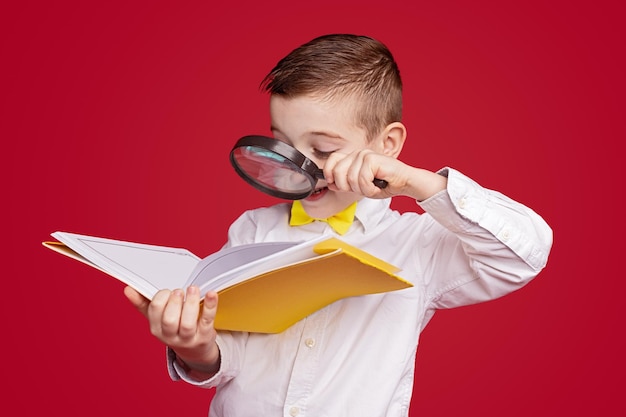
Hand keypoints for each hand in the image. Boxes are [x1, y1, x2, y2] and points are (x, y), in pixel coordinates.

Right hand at [124, 286, 219, 375]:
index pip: (154, 311)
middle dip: (174, 302)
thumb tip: (128, 290)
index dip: (161, 297)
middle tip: (180, 291)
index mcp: (156, 329)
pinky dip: (210, 306)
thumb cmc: (174, 329)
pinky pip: (207, 320)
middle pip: (169, 320)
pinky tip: (211, 294)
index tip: (168, 291)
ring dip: (190, 303)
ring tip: (193, 289)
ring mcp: (189, 338)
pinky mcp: (205, 336)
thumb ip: (143, 304)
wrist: (195, 351)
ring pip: (188, 323)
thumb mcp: (157, 320)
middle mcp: (171, 336)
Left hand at [323, 149, 446, 200]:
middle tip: (362, 188)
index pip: (332, 160)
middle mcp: (358, 153)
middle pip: (337, 172)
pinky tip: (378, 185)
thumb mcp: (360, 186)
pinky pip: (362, 179)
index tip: (333, 184)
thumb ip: (345, 183)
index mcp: (353, 158)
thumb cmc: (385, 184)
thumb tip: (330, 183)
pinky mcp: (372, 159)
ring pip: (350, 179)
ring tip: (373, 187)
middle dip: (347, 187)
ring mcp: (365, 155)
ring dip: (362, 189)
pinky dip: (369, 189)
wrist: (405, 183)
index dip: (329, 173)